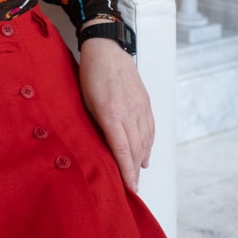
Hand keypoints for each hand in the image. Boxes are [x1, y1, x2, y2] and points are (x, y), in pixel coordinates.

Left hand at [78, 38, 153, 191]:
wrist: (106, 49)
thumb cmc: (90, 74)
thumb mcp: (86, 102)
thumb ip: (97, 125)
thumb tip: (103, 149)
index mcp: (112, 113)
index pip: (123, 150)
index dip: (127, 171)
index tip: (131, 188)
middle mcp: (130, 112)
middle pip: (136, 148)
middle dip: (134, 170)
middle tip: (132, 187)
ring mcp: (140, 107)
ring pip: (146, 140)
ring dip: (142, 159)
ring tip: (137, 174)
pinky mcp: (146, 102)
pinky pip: (150, 129)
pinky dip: (149, 144)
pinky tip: (145, 155)